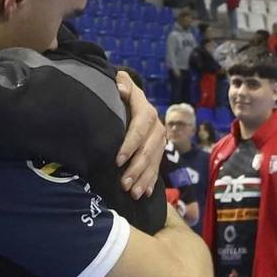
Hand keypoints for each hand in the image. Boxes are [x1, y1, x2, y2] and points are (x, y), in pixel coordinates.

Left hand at [113, 71, 166, 200]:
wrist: (130, 99)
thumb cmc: (119, 93)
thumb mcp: (120, 84)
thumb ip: (121, 83)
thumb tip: (120, 88)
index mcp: (146, 110)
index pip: (140, 127)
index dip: (130, 144)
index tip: (117, 160)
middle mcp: (157, 126)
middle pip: (149, 149)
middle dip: (137, 168)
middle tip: (124, 184)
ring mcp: (159, 140)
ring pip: (154, 161)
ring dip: (145, 179)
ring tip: (134, 193)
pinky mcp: (159, 150)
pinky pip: (158, 168)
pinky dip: (151, 181)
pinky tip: (146, 193)